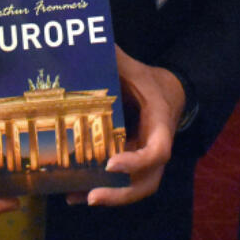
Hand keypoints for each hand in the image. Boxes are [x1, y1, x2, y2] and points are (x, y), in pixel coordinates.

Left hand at [74, 46, 185, 206]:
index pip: (158, 152)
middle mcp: (155, 147)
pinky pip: (121, 184)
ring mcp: (145, 159)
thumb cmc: (147, 80)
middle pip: (147, 183)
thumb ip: (114, 58)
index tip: (110, 164)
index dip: (136, 161)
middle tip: (92, 196)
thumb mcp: (133, 67)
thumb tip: (90, 41)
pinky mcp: (133, 163)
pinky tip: (73, 194)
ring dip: (108, 197)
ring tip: (77, 197)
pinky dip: (100, 190)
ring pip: (134, 188)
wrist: (165, 93)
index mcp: (160, 123)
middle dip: (120, 194)